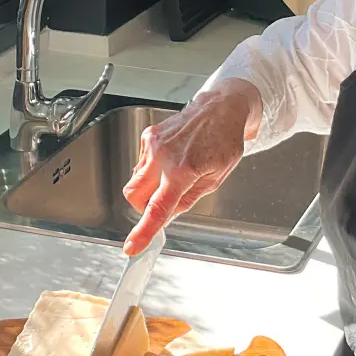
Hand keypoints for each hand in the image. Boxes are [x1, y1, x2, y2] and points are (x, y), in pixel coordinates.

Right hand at [121, 79, 261, 254]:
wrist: (220, 109)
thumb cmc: (223, 141)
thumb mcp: (214, 179)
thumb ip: (187, 200)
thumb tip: (167, 217)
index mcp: (183, 171)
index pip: (157, 208)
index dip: (143, 231)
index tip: (131, 246)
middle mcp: (162, 156)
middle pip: (133, 195)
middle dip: (143, 206)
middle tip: (163, 202)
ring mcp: (152, 144)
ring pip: (136, 180)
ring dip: (149, 187)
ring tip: (174, 174)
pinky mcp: (148, 136)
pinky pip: (141, 163)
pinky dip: (152, 170)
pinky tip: (171, 159)